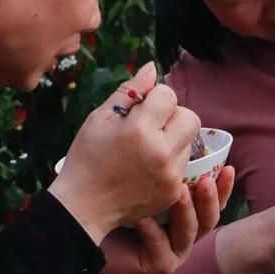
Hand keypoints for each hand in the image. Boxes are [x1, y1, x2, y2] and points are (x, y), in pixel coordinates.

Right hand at [48, 61, 199, 242]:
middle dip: (173, 115)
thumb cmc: (87, 157)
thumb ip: (129, 91)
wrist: (84, 206)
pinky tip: (147, 167)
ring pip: (189, 141)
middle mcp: (161, 152)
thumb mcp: (100, 118)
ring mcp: (171, 175)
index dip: (154, 98)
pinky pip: (183, 164)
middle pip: (190, 117)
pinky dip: (170, 160)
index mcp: (140, 130)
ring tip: (147, 148)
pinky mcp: (174, 191)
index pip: (168, 95)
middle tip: (151, 125)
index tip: (139, 109)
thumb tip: (153, 68)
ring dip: (173, 138)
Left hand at [95, 163, 235, 273]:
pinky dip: (153, 231)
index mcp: (187, 211)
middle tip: (206, 181)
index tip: (228, 167)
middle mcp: (186, 231)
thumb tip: (172, 132)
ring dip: (187, 210)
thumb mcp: (141, 181)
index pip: (213, 198)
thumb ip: (160, 165)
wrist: (92, 243)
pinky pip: (161, 246)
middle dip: (211, 198)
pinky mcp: (160, 264)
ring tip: (179, 191)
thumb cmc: (114, 208)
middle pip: (210, 216)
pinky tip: (143, 217)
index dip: (223, 185)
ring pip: (191, 231)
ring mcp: (175, 250)